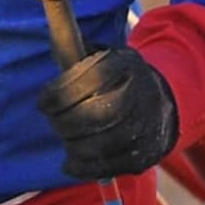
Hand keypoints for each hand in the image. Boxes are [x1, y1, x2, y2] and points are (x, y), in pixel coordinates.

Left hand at [37, 44, 178, 180]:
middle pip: (96, 114)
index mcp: (126, 65)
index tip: (43, 104)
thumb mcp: (99, 54)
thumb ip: (72, 50)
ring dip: (73, 145)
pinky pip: (111, 166)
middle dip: (65, 122)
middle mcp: (142, 94)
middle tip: (54, 121)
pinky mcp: (148, 154)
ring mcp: (149, 126)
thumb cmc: (114, 76)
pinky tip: (70, 162)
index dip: (58, 95)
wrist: (162, 101)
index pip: (89, 80)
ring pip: (103, 144)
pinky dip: (84, 167)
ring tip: (66, 137)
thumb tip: (49, 37)